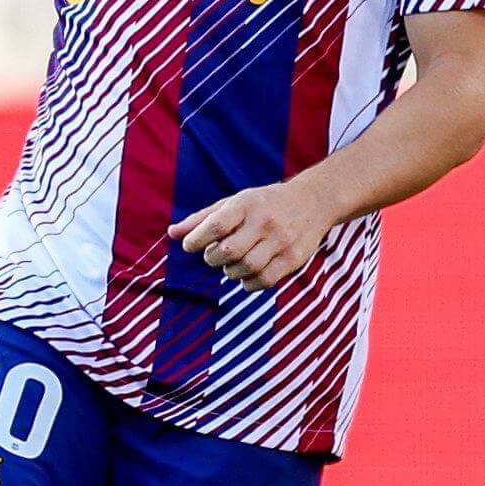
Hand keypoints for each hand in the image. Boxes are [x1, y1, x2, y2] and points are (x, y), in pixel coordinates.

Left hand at [170, 182, 334, 290]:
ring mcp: (281, 240)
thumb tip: (171, 234)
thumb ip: (202, 218)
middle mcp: (265, 221)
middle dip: (213, 258)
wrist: (313, 202)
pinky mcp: (294, 258)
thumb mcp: (234, 203)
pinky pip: (265, 280)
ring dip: (230, 272)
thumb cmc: (264, 204)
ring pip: (246, 268)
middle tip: (213, 256)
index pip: (216, 224)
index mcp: (247, 204)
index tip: (190, 246)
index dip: (197, 240)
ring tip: (230, 265)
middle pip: (229, 251)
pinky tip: (246, 276)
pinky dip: (249, 284)